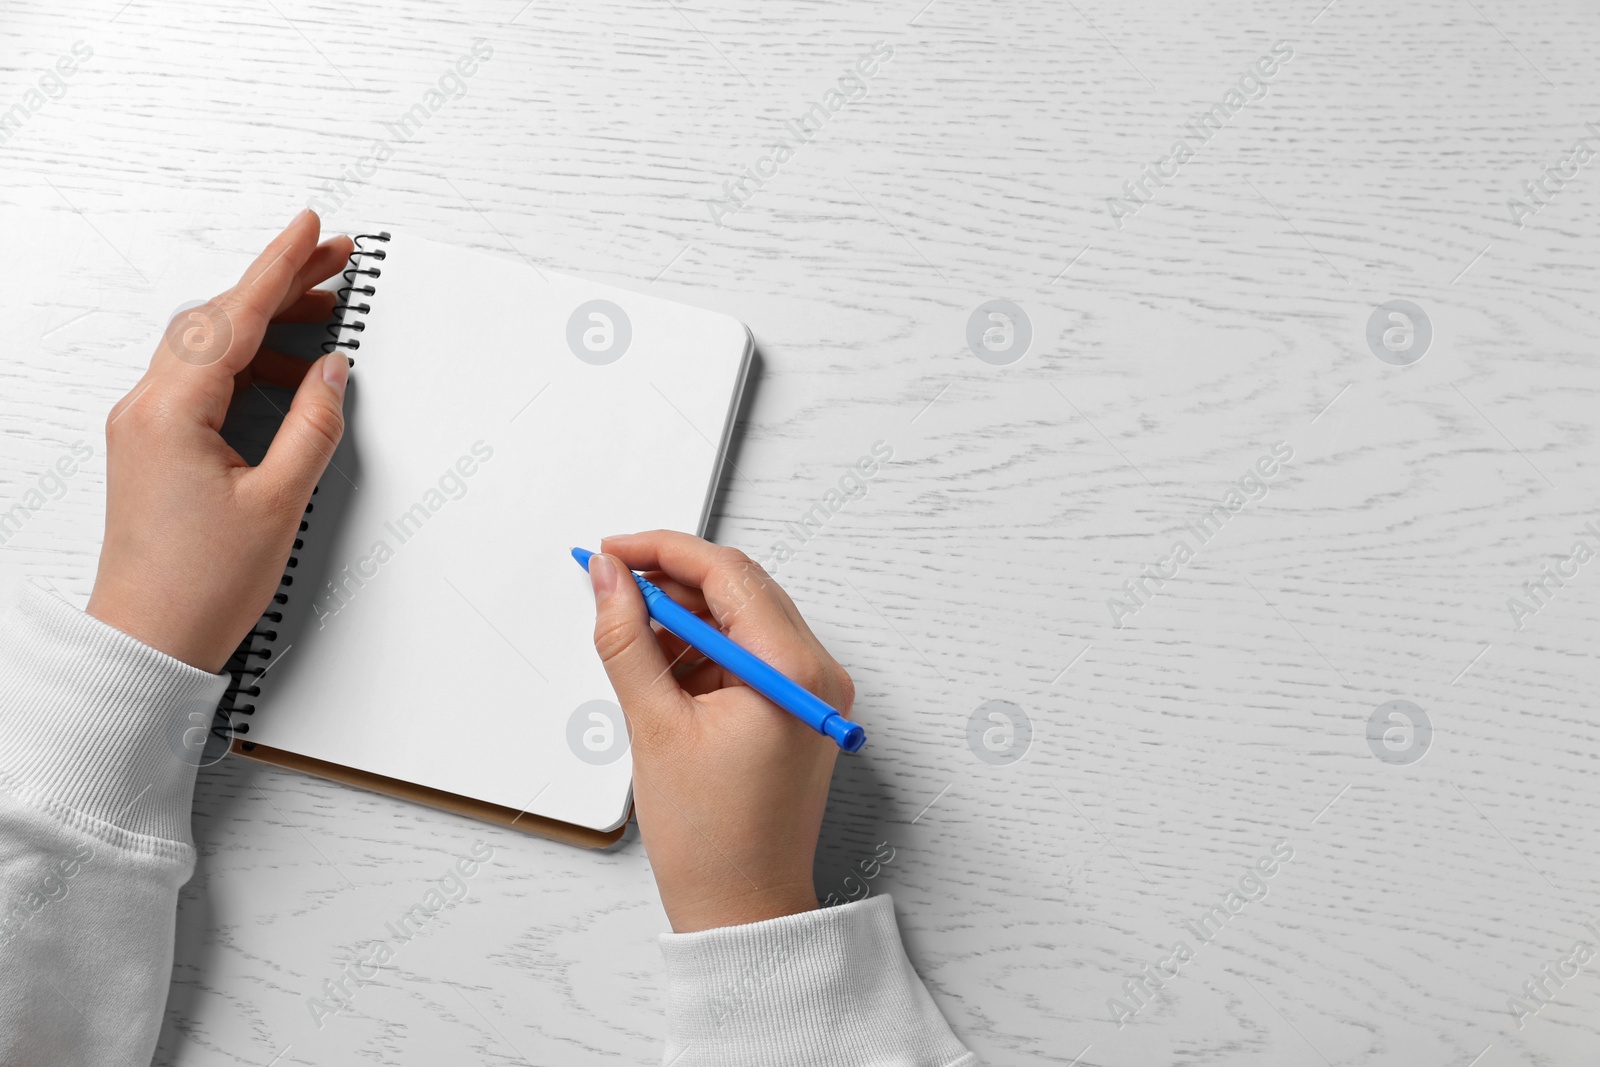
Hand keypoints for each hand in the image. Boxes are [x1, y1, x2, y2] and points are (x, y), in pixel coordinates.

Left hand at [87, 210, 353, 672]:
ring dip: (266, 326)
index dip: (278, 266)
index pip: (232, 317)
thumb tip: (333, 370)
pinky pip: (201, 381)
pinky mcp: (153, 445)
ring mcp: (144, 425)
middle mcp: (145, 408)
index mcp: (169, 411)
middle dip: (278, 286)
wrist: (147, 640)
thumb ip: (312, 424)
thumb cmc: (199, 585)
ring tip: (325, 319)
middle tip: (334, 263)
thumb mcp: (278, 500)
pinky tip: (288, 374)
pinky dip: (247, 364)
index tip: (309, 228)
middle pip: (216, 321)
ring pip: (208, 348)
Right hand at [586, 531, 855, 932]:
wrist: (744, 909)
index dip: (663, 551)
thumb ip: (626, 638)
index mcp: (793, 671)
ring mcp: (811, 691)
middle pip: (740, 588)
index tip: (612, 550)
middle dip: (670, 581)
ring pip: (741, 618)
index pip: (729, 573)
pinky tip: (660, 669)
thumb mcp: (653, 725)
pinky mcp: (797, 708)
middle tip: (610, 584)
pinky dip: (701, 650)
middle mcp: (817, 673)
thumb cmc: (711, 838)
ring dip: (684, 617)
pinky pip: (746, 654)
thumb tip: (606, 575)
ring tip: (630, 642)